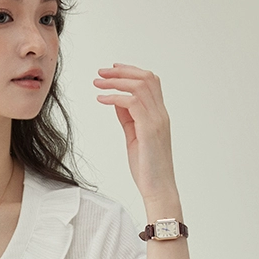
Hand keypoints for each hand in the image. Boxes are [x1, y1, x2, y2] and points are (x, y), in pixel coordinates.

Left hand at [93, 63, 178, 200]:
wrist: (158, 188)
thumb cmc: (147, 167)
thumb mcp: (134, 137)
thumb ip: (128, 118)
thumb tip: (117, 102)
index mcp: (159, 115)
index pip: (150, 82)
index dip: (131, 71)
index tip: (112, 69)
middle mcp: (160, 114)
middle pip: (145, 78)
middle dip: (121, 72)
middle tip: (100, 72)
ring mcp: (157, 120)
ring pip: (140, 86)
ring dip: (116, 81)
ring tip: (98, 83)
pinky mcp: (149, 129)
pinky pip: (132, 103)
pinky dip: (115, 97)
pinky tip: (101, 99)